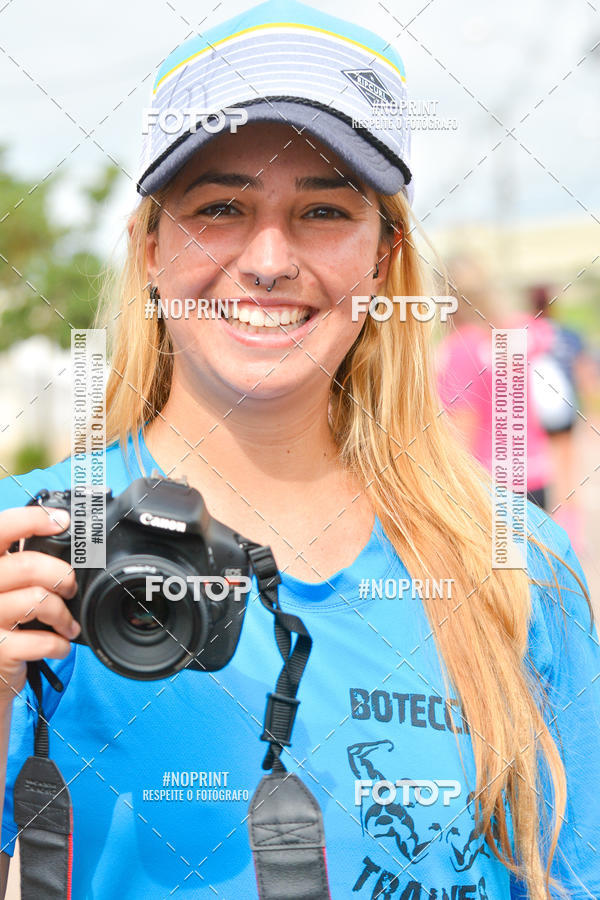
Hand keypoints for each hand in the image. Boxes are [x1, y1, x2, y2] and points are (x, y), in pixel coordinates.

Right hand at [0, 504, 79, 703]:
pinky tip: (59, 645)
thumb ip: (22, 564)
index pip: (0, 528)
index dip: (32, 519)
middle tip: (69, 588)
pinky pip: (41, 640)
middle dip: (61, 576)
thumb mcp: (6, 586)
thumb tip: (64, 534)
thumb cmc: (3, 623)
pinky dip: (60, 644)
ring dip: (64, 615)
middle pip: (28, 566)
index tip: (61, 521)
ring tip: (66, 624)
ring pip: (39, 601)